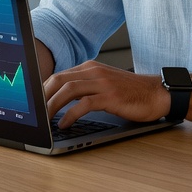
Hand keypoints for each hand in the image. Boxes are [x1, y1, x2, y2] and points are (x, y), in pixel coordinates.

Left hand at [43, 61, 169, 127]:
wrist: (157, 94)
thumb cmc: (131, 92)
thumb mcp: (105, 83)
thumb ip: (86, 86)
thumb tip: (62, 99)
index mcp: (91, 67)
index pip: (59, 75)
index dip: (43, 89)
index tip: (35, 103)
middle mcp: (94, 71)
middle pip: (59, 80)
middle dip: (43, 96)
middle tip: (36, 112)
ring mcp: (102, 83)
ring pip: (68, 90)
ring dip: (52, 106)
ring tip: (46, 119)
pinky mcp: (110, 96)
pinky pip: (83, 104)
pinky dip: (70, 115)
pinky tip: (64, 124)